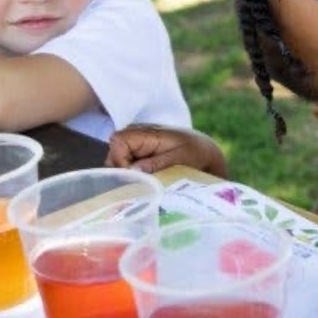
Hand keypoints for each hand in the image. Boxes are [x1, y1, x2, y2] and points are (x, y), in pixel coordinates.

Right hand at [105, 124, 227, 177]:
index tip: (135, 177)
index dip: (121, 161)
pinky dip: (132, 175)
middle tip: (140, 185)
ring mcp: (135, 143)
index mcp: (146, 132)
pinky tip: (145, 183)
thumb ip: (156, 162)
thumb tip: (132, 170)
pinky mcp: (138, 152)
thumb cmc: (196, 152)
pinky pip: (125, 164)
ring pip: (117, 162)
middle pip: (113, 154)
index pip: (118, 143)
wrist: (204, 150)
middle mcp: (136, 134)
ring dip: (127, 175)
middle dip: (122, 172)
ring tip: (145, 185)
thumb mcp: (180, 158)